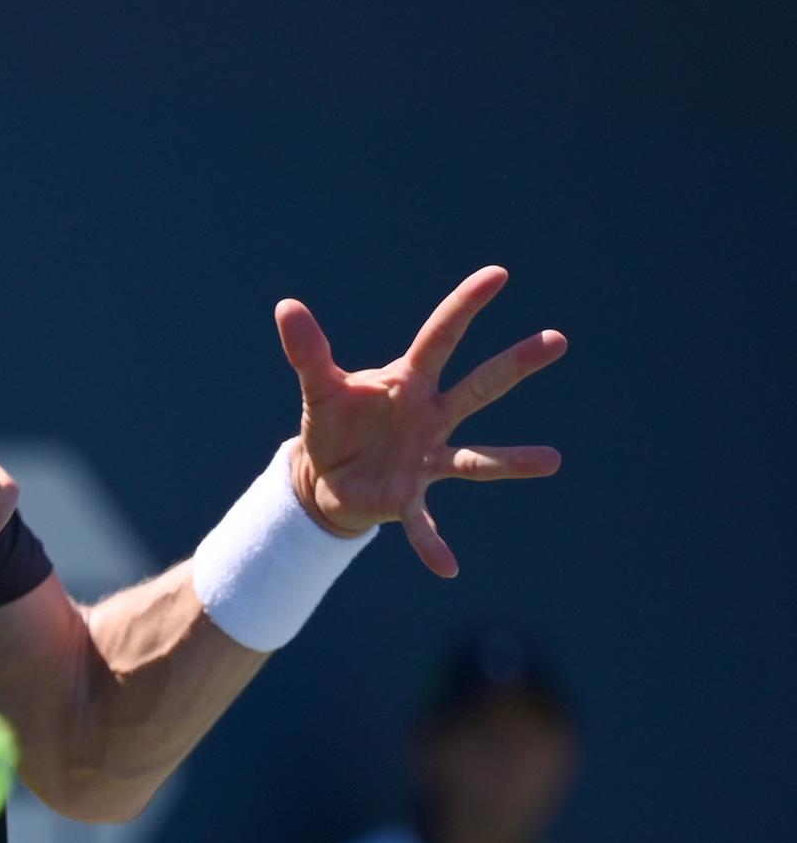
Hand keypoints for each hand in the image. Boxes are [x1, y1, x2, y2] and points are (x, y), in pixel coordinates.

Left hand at [276, 266, 565, 577]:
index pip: (440, 336)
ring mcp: (427, 457)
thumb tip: (285, 306)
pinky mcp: (409, 497)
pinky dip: (433, 545)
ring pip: (473, 457)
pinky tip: (447, 568)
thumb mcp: (318, 388)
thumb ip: (307, 352)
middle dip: (514, 364)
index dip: (465, 305)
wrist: (325, 476)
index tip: (498, 274)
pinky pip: (425, 523)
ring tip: (552, 460)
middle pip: (477, 386)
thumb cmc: (334, 424)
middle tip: (556, 339)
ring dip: (510, 461)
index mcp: (408, 381)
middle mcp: (429, 415)